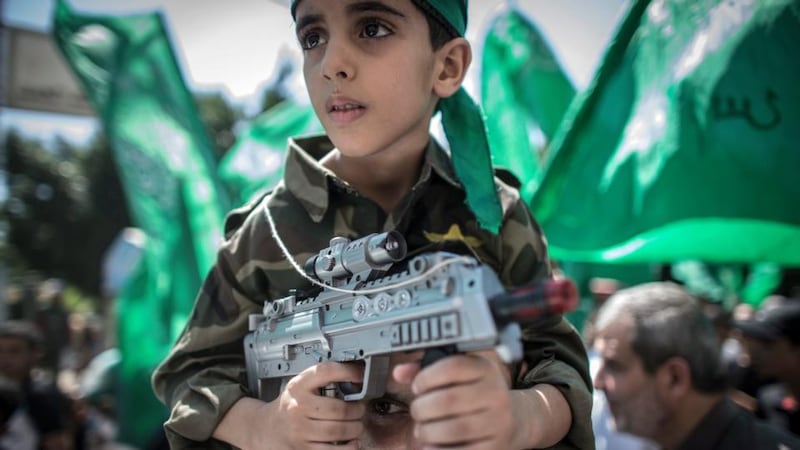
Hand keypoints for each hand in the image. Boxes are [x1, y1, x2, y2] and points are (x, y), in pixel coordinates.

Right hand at [246, 362, 365, 448]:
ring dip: (355, 428)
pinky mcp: (304, 449)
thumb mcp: (301, 386)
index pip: (325, 372)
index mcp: (298, 387)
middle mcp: (297, 408)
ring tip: (357, 424)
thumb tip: (356, 375)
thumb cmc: (290, 405)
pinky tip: (351, 441)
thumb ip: (323, 379)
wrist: (267, 428)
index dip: (347, 371)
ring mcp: (300, 430)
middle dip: (357, 409)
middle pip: (338, 408)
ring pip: (338, 430)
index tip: (360, 375)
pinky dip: (349, 446)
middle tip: (360, 408)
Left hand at [393, 350, 516, 448]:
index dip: (426, 377)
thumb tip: (399, 372)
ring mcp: (499, 422)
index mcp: (485, 369)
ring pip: (452, 429)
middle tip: (417, 411)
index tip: (417, 386)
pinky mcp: (496, 446)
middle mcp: (496, 393)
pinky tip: (431, 446)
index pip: (452, 367)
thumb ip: (428, 370)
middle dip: (422, 408)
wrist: (513, 419)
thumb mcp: (460, 375)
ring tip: (423, 430)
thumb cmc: (478, 394)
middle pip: (447, 400)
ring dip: (427, 431)